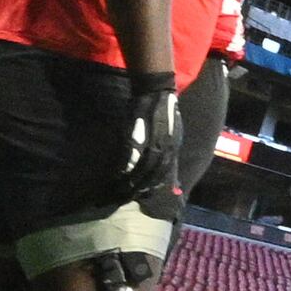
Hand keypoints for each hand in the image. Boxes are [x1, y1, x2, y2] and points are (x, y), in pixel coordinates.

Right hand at [118, 70, 181, 218]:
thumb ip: (170, 149)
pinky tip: (115, 175)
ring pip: (138, 168)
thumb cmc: (166, 112)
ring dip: (128, 182)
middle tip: (127, 198)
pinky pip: (127, 156)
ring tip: (119, 192)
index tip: (144, 195)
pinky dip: (121, 168)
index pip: (163, 173)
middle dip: (138, 188)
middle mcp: (163, 147)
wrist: (157, 92)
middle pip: (150, 174)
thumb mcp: (175, 133)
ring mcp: (148, 142)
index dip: (153, 185)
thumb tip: (169, 163)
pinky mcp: (134, 134)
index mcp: (173, 147)